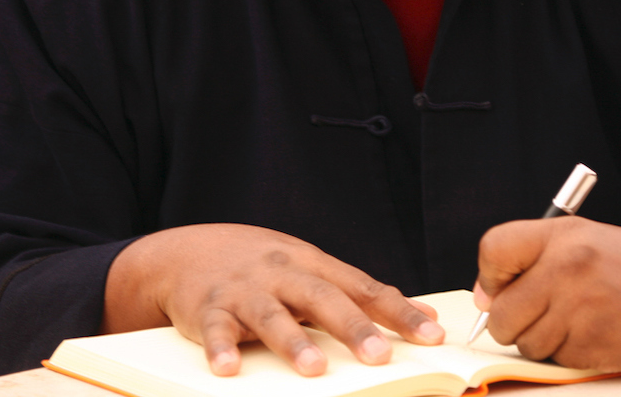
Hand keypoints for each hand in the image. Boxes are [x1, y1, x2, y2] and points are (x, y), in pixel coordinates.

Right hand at [102, 224, 444, 376]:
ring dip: (292, 341)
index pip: (365, 288)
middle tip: (379, 356)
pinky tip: (228, 369)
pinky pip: (215, 329)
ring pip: (271, 314)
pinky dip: (220, 348)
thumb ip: (363, 294)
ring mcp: (245, 290)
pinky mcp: (209, 309)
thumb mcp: (314, 270)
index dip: (399, 313)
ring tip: (313, 369)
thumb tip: (424, 314)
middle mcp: (283, 273)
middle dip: (352, 327)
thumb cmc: (265, 266)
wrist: (189, 250)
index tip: (431, 336)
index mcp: (314, 265)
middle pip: (322, 298)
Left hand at [472, 217, 620, 372]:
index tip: (499, 288)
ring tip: (571, 322)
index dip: (489, 276)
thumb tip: (484, 300)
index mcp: (560, 237)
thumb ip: (530, 259)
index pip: (495, 249)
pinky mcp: (597, 346)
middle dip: (508, 323)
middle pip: (502, 314)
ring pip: (527, 344)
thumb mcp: (580, 238)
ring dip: (541, 341)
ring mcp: (582, 310)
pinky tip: (593, 333)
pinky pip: (558, 361)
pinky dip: (568, 354)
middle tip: (531, 317)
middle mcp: (567, 270)